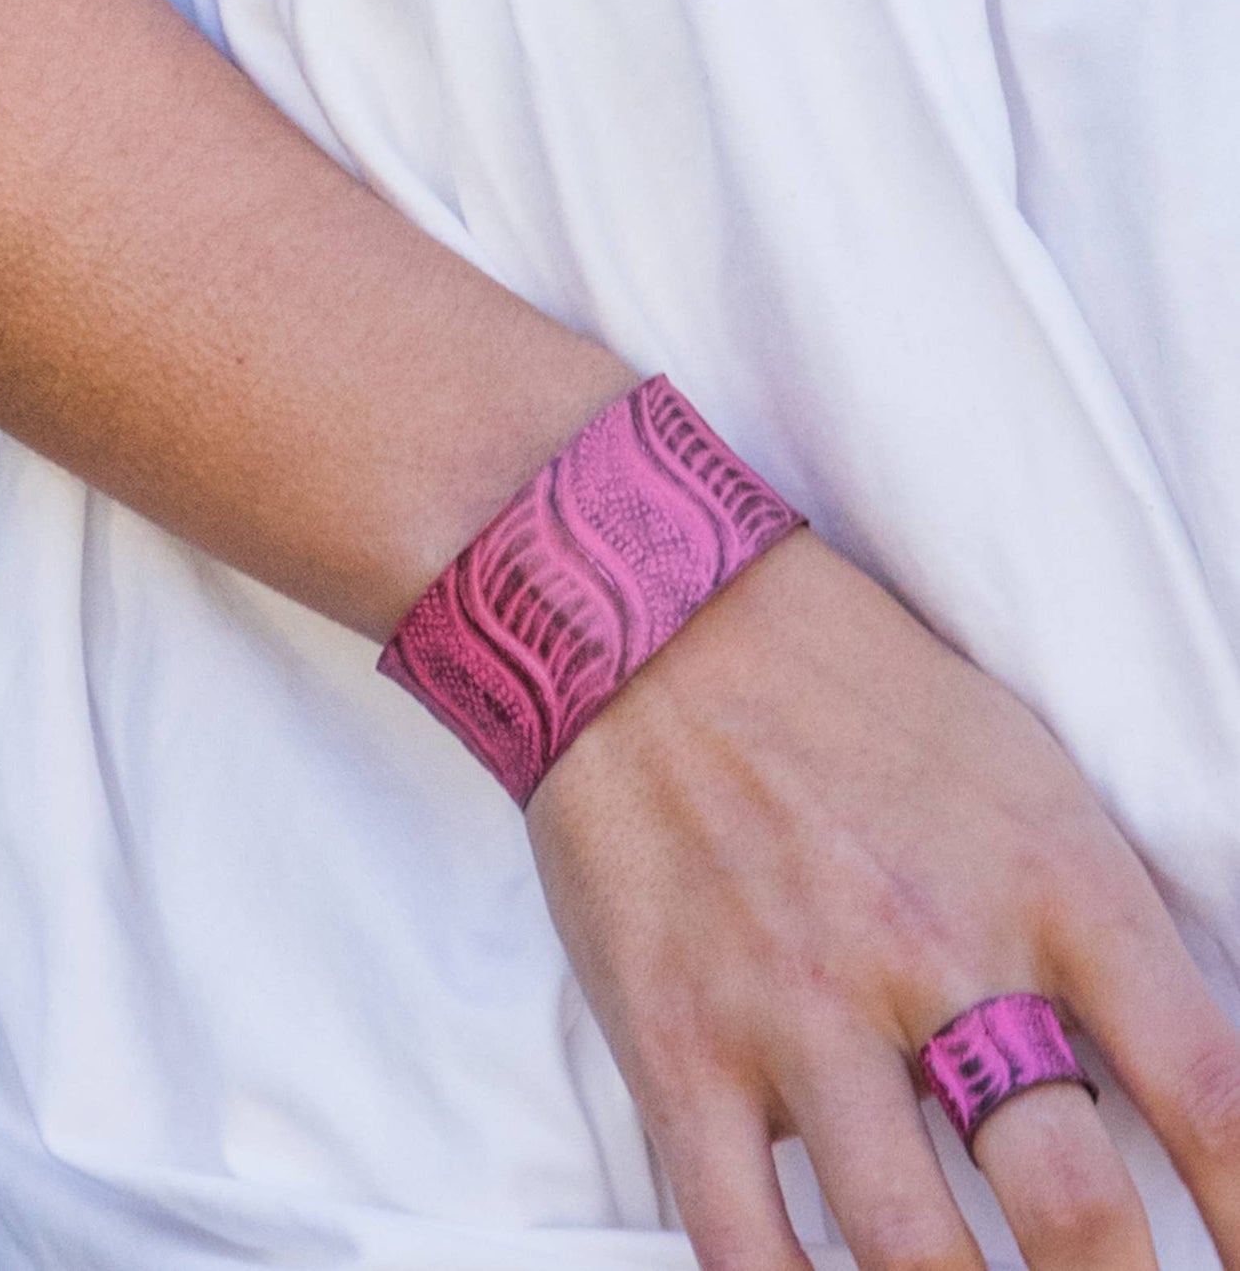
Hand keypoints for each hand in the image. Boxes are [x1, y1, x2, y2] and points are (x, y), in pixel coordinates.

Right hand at [525, 526, 1239, 1268]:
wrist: (652, 628)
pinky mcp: (678, 1042)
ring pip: (914, 1254)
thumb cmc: (844, 687)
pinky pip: (743, 1242)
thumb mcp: (1018, 763)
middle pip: (1075, 1215)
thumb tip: (1140, 1068)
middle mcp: (933, 954)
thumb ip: (1090, 916)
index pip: (1209, 1095)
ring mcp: (796, 1007)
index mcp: (1047, 876)